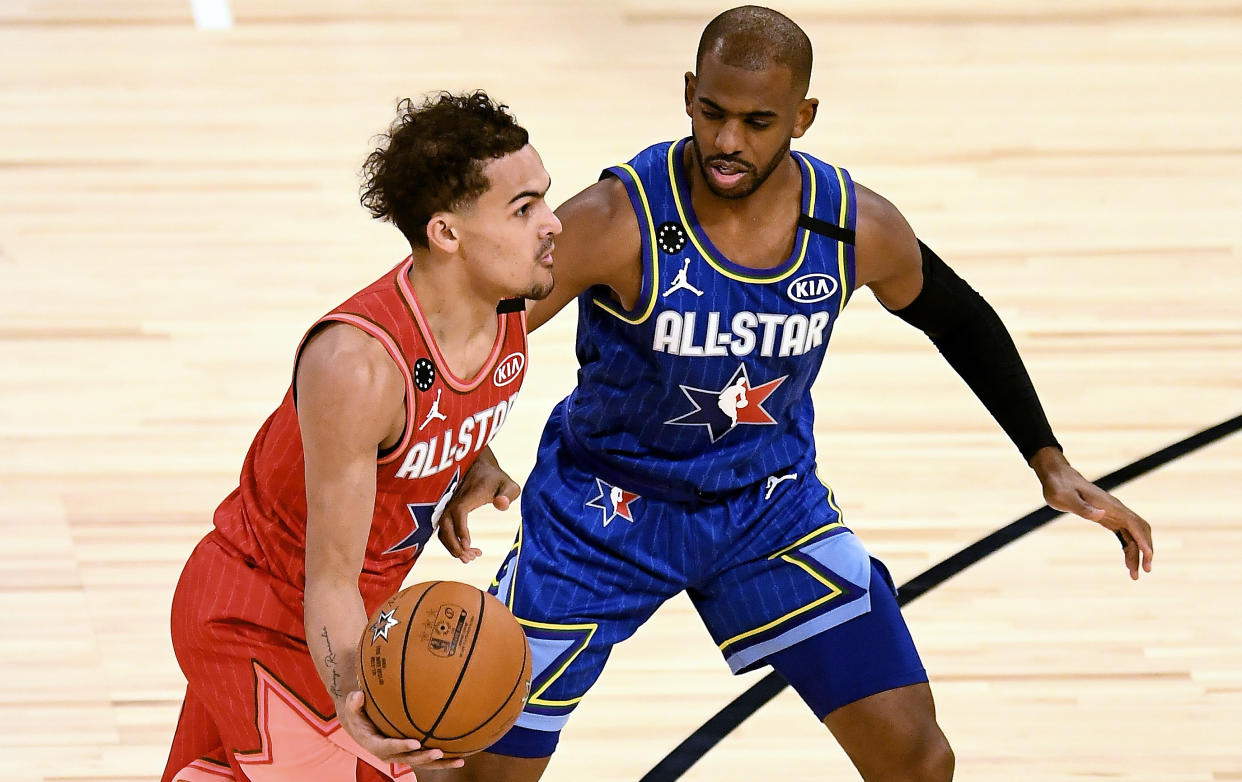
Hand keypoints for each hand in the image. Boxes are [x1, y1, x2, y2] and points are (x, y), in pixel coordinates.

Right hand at [337, 691, 463, 769]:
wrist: (361, 726)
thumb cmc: (359, 714)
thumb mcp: (352, 708)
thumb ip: (354, 703)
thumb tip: (358, 694)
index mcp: (376, 744)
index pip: (389, 747)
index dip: (401, 746)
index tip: (415, 743)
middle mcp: (390, 754)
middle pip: (409, 759)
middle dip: (424, 757)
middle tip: (439, 752)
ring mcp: (402, 755)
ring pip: (422, 762)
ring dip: (440, 763)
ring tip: (459, 761)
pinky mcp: (411, 753)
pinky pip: (428, 757)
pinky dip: (444, 758)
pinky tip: (462, 755)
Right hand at [438, 447, 521, 562]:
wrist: (479, 467)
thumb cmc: (496, 479)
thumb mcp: (508, 484)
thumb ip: (508, 494)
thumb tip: (501, 505)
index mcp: (467, 495)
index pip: (459, 512)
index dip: (461, 529)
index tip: (468, 545)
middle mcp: (454, 502)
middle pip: (445, 526)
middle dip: (454, 545)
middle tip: (470, 559)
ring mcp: (449, 508)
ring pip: (442, 530)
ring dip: (452, 547)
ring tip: (471, 558)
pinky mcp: (448, 513)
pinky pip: (444, 530)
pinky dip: (452, 542)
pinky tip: (469, 549)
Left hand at [1030, 447, 1153, 579]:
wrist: (1056, 476)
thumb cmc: (1058, 486)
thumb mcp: (1065, 497)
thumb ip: (1082, 507)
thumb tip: (1102, 515)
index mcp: (1109, 505)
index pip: (1133, 523)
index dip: (1142, 539)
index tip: (1148, 556)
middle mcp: (1115, 509)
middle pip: (1139, 530)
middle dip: (1145, 550)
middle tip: (1144, 572)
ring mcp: (1113, 513)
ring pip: (1133, 535)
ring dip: (1137, 553)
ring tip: (1134, 574)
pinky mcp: (1107, 517)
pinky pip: (1124, 534)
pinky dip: (1128, 547)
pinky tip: (1128, 561)